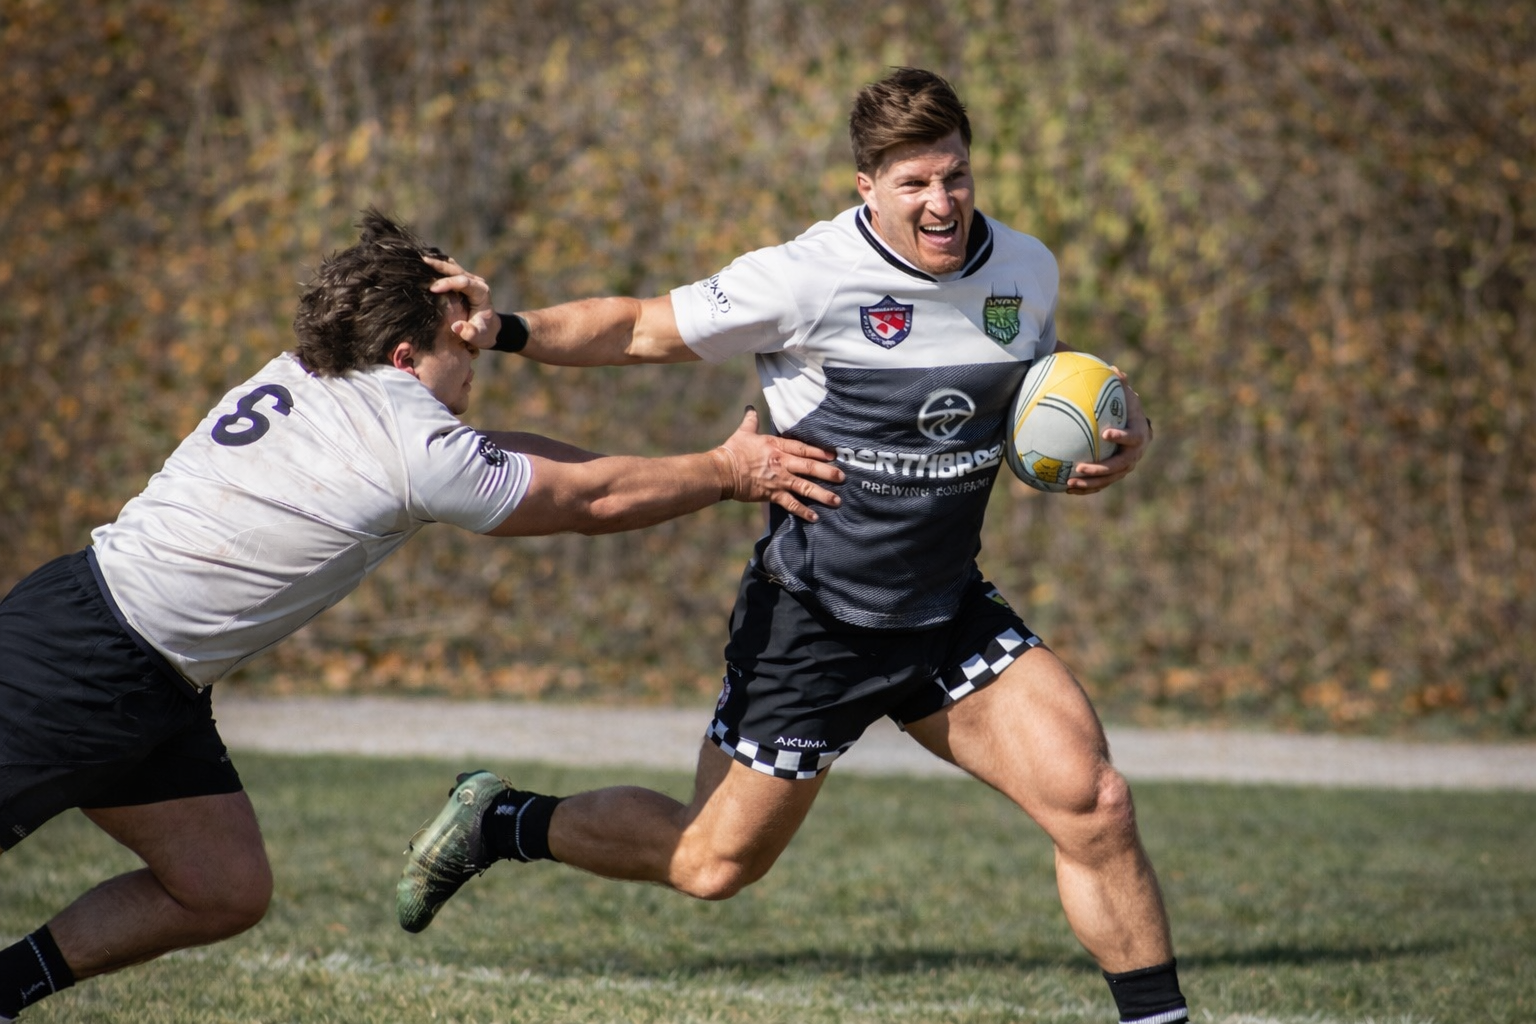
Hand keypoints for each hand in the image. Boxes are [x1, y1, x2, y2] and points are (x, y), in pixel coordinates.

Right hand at [424, 255, 499, 347]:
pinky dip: (437, 267)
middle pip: (456, 270)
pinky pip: (449, 271)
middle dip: (439, 266)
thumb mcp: (479, 336)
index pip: (464, 282)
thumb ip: (470, 332)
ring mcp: (469, 280)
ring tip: (420, 260)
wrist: (489, 329)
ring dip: (436, 263)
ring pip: (452, 267)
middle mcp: (476, 282)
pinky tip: (424, 264)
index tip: (432, 289)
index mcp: (481, 292)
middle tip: (422, 262)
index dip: (448, 283)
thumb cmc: (483, 332)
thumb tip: (456, 326)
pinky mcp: (462, 281)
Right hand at [713, 408, 843, 521]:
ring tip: (837, 501)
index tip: (833, 455)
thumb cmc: (732, 451)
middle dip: (828, 472)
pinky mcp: (772, 494)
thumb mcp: (744, 433)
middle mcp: (781, 462)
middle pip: (809, 467)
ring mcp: (778, 479)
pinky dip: (803, 511)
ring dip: (822, 494)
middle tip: (843, 477)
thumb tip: (750, 408)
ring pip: (805, 487)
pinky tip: (815, 517)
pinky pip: (791, 504)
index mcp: (776, 446)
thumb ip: (751, 421)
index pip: (802, 448)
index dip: (819, 452)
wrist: (722, 470)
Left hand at [1066, 367, 1151, 494]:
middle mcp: (1133, 456)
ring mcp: (1124, 469)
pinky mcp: (1114, 476)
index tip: (1106, 432)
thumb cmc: (1129, 411)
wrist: (1139, 432)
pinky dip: (1085, 488)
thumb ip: (1121, 385)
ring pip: (1107, 480)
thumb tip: (1114, 368)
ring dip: (1089, 483)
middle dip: (1100, 469)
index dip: (1121, 436)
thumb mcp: (1127, 398)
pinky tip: (1067, 488)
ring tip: (1070, 483)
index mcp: (1139, 436)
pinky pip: (1100, 485)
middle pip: (1118, 466)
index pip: (1132, 438)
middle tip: (1080, 466)